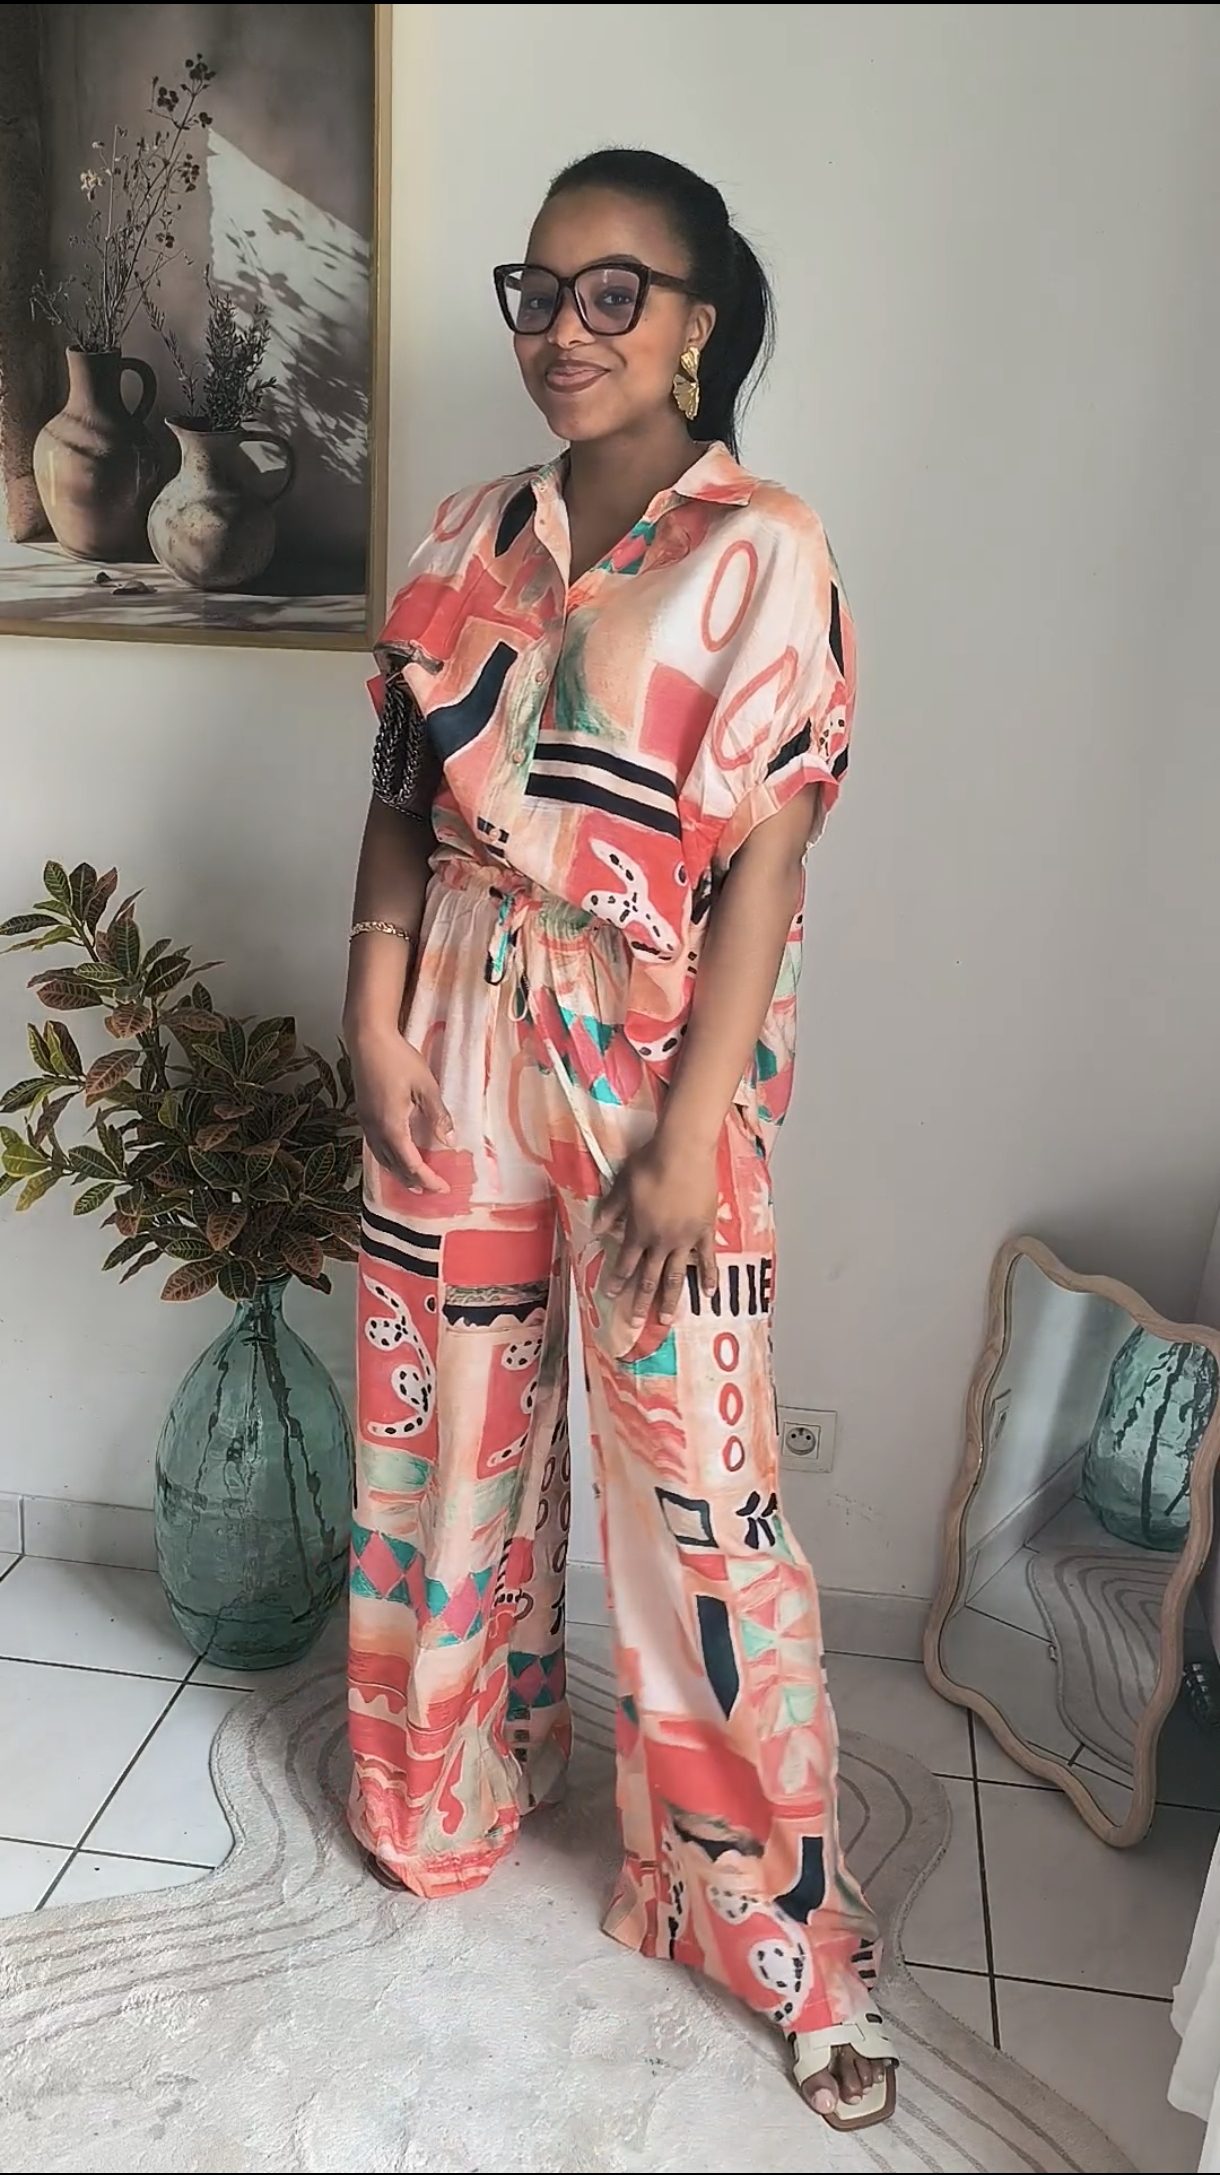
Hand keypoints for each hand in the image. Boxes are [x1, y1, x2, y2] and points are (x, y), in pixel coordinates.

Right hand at [349, 1028, 452, 1193]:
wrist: (367, 1039)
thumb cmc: (398, 1059)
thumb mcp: (426, 1086)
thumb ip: (438, 1116)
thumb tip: (450, 1141)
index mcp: (392, 1127)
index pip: (412, 1165)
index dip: (428, 1179)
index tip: (443, 1188)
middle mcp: (375, 1130)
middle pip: (394, 1167)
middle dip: (413, 1182)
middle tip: (431, 1191)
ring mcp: (366, 1123)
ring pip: (381, 1158)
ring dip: (398, 1173)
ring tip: (412, 1182)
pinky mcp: (362, 1114)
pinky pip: (375, 1147)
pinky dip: (387, 1159)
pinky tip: (394, 1156)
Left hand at [593, 1134, 717, 1329]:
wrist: (683, 1151)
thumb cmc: (649, 1163)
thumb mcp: (622, 1185)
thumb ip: (611, 1210)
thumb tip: (596, 1230)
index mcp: (639, 1230)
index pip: (625, 1262)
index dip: (617, 1280)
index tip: (610, 1295)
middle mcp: (661, 1241)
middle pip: (649, 1276)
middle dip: (640, 1300)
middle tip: (636, 1322)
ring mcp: (685, 1239)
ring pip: (676, 1275)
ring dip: (670, 1299)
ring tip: (666, 1319)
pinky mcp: (706, 1231)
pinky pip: (708, 1259)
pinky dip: (708, 1276)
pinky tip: (709, 1293)